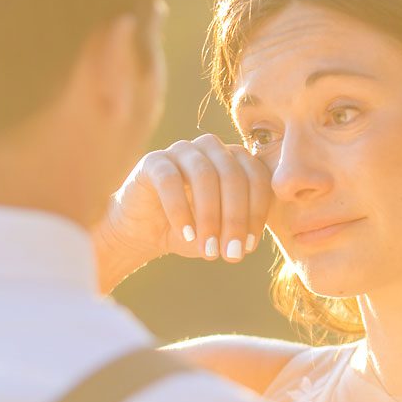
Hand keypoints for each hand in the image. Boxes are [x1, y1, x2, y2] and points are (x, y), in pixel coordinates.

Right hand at [95, 134, 273, 289]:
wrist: (144, 232)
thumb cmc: (190, 231)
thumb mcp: (221, 233)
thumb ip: (239, 232)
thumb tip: (248, 244)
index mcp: (236, 159)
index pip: (256, 177)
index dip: (256, 213)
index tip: (248, 247)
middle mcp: (211, 148)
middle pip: (233, 175)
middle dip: (235, 219)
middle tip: (231, 254)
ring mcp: (182, 150)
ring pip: (204, 175)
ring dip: (209, 217)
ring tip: (209, 250)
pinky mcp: (154, 161)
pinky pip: (170, 181)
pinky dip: (180, 210)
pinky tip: (186, 236)